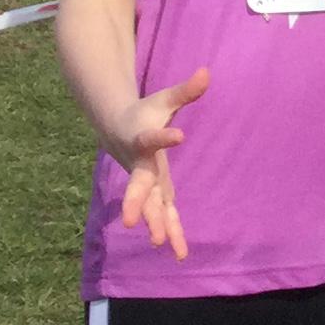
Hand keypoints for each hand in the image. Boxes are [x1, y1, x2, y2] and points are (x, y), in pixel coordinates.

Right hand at [111, 67, 209, 261]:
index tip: (180, 135)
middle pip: (140, 186)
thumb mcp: (164, 100)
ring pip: (152, 207)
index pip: (152, 139)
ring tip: (160, 244)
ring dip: (156, 225)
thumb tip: (207, 72)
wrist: (117, 130)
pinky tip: (180, 253)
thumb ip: (186, 90)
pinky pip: (164, 215)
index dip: (164, 137)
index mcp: (142, 141)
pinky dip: (171, 232)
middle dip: (138, 204)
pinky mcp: (156, 193)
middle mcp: (141, 166)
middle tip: (134, 223)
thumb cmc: (145, 113)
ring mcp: (147, 183)